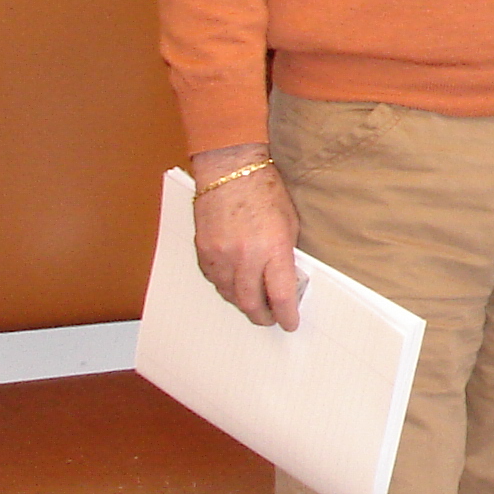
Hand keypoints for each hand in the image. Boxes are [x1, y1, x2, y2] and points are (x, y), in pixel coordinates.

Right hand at [191, 144, 302, 330]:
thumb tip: (286, 280)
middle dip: (262, 315)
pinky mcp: (203, 251)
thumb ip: (286, 255)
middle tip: (270, 319)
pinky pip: (214, 280)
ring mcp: (220, 255)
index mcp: (273, 248)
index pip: (280, 295)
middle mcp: (245, 256)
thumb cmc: (265, 191)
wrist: (230, 170)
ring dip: (243, 304)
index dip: (286, 314)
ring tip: (254, 304)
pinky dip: (226, 287)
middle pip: (251, 302)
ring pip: (230, 295)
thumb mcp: (289, 224)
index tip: (290, 323)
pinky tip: (234, 285)